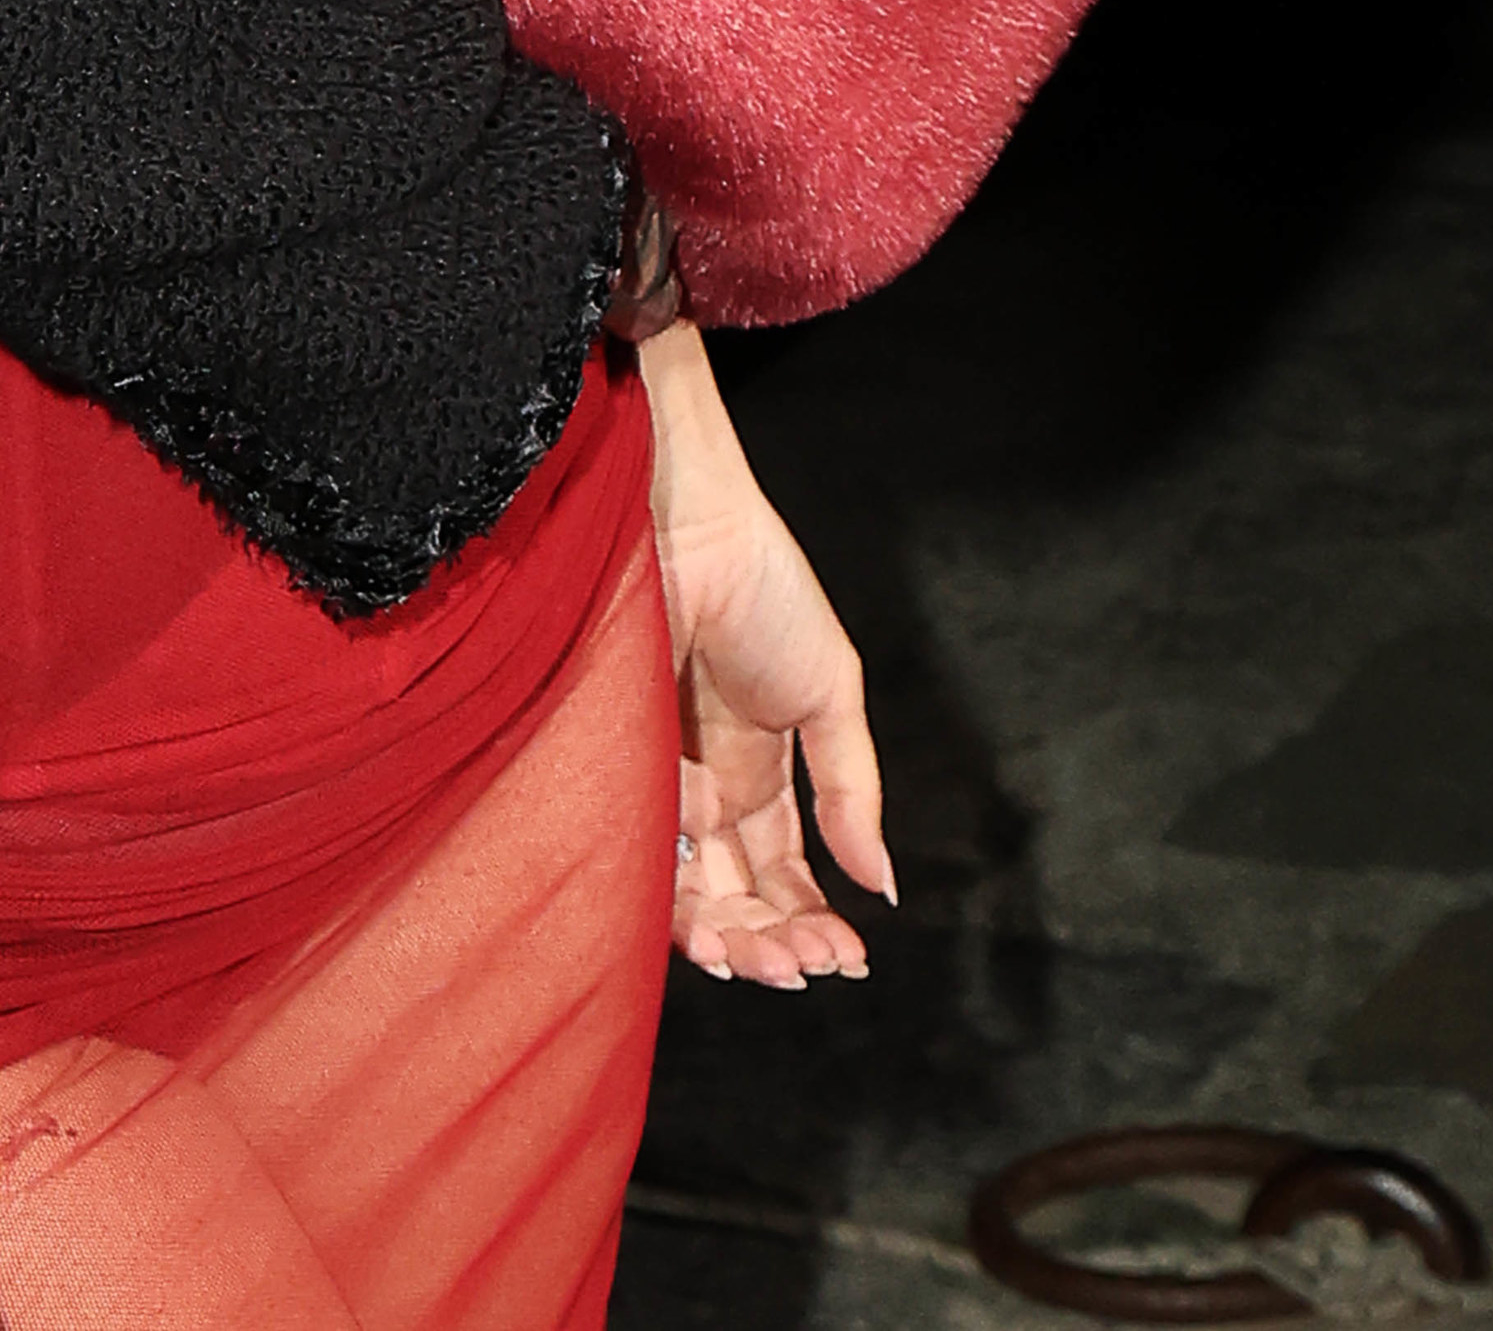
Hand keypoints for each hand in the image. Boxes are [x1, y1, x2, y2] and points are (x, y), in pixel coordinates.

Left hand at [640, 323, 894, 990]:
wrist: (687, 523)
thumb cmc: (764, 590)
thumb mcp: (830, 692)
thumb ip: (853, 791)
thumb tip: (882, 886)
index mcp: (757, 772)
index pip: (783, 875)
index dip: (811, 923)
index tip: (846, 958)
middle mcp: (702, 788)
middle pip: (734, 896)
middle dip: (770, 943)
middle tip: (802, 969)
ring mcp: (655, 780)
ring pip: (685, 892)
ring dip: (726, 936)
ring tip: (759, 956)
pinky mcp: (610, 767)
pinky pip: (639, 848)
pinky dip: (674, 876)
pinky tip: (712, 862)